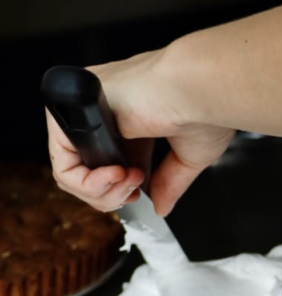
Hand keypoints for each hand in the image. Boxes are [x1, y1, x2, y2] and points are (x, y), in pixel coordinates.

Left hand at [47, 48, 234, 215]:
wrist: (196, 87)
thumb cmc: (204, 106)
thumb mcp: (188, 157)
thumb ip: (169, 183)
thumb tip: (161, 207)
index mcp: (133, 120)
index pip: (110, 164)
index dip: (119, 189)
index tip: (138, 193)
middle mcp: (108, 113)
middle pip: (87, 172)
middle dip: (110, 197)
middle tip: (133, 193)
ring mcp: (91, 109)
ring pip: (71, 171)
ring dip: (101, 193)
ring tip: (127, 183)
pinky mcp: (76, 108)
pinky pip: (64, 161)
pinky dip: (87, 182)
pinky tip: (114, 176)